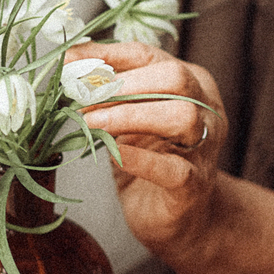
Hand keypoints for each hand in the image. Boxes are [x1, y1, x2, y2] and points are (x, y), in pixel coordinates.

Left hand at [71, 41, 226, 266]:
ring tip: (92, 122)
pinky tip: (111, 153)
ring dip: (130, 115)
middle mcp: (205, 108)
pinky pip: (171, 168)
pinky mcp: (194, 185)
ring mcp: (205, 147)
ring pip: (181, 115)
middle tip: (83, 97)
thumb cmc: (150, 158)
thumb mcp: (129, 117)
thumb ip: (110, 92)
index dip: (106, 55)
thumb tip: (68, 65)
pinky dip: (138, 158)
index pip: (148, 54)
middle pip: (175, 77)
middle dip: (123, 84)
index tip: (69, 60)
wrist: (180, 218)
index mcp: (190, 82)